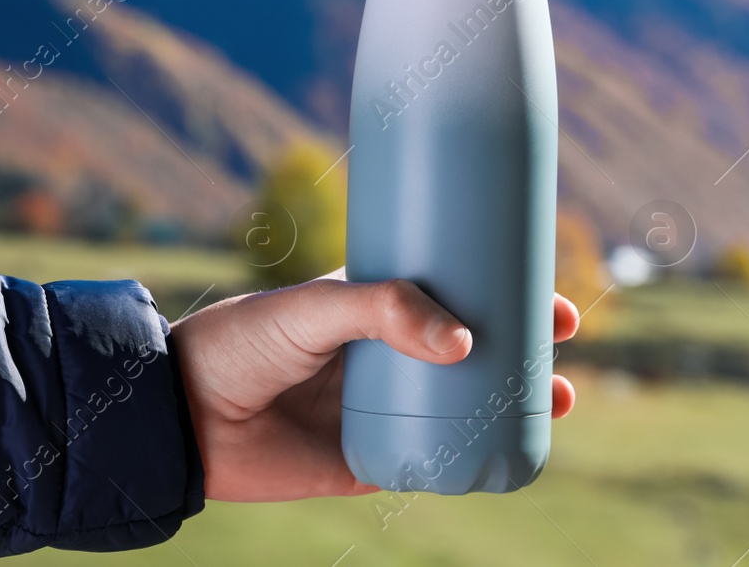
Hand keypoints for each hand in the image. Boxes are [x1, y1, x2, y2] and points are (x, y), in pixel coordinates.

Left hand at [170, 271, 579, 501]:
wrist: (185, 418)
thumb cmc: (240, 343)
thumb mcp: (313, 307)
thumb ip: (384, 310)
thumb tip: (467, 342)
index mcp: (375, 305)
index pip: (454, 290)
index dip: (503, 287)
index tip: (547, 286)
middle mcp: (386, 355)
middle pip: (474, 348)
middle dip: (526, 344)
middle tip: (563, 336)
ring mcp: (383, 409)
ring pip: (466, 405)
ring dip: (517, 402)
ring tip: (563, 398)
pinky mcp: (371, 462)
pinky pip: (436, 463)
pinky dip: (478, 459)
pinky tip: (516, 454)